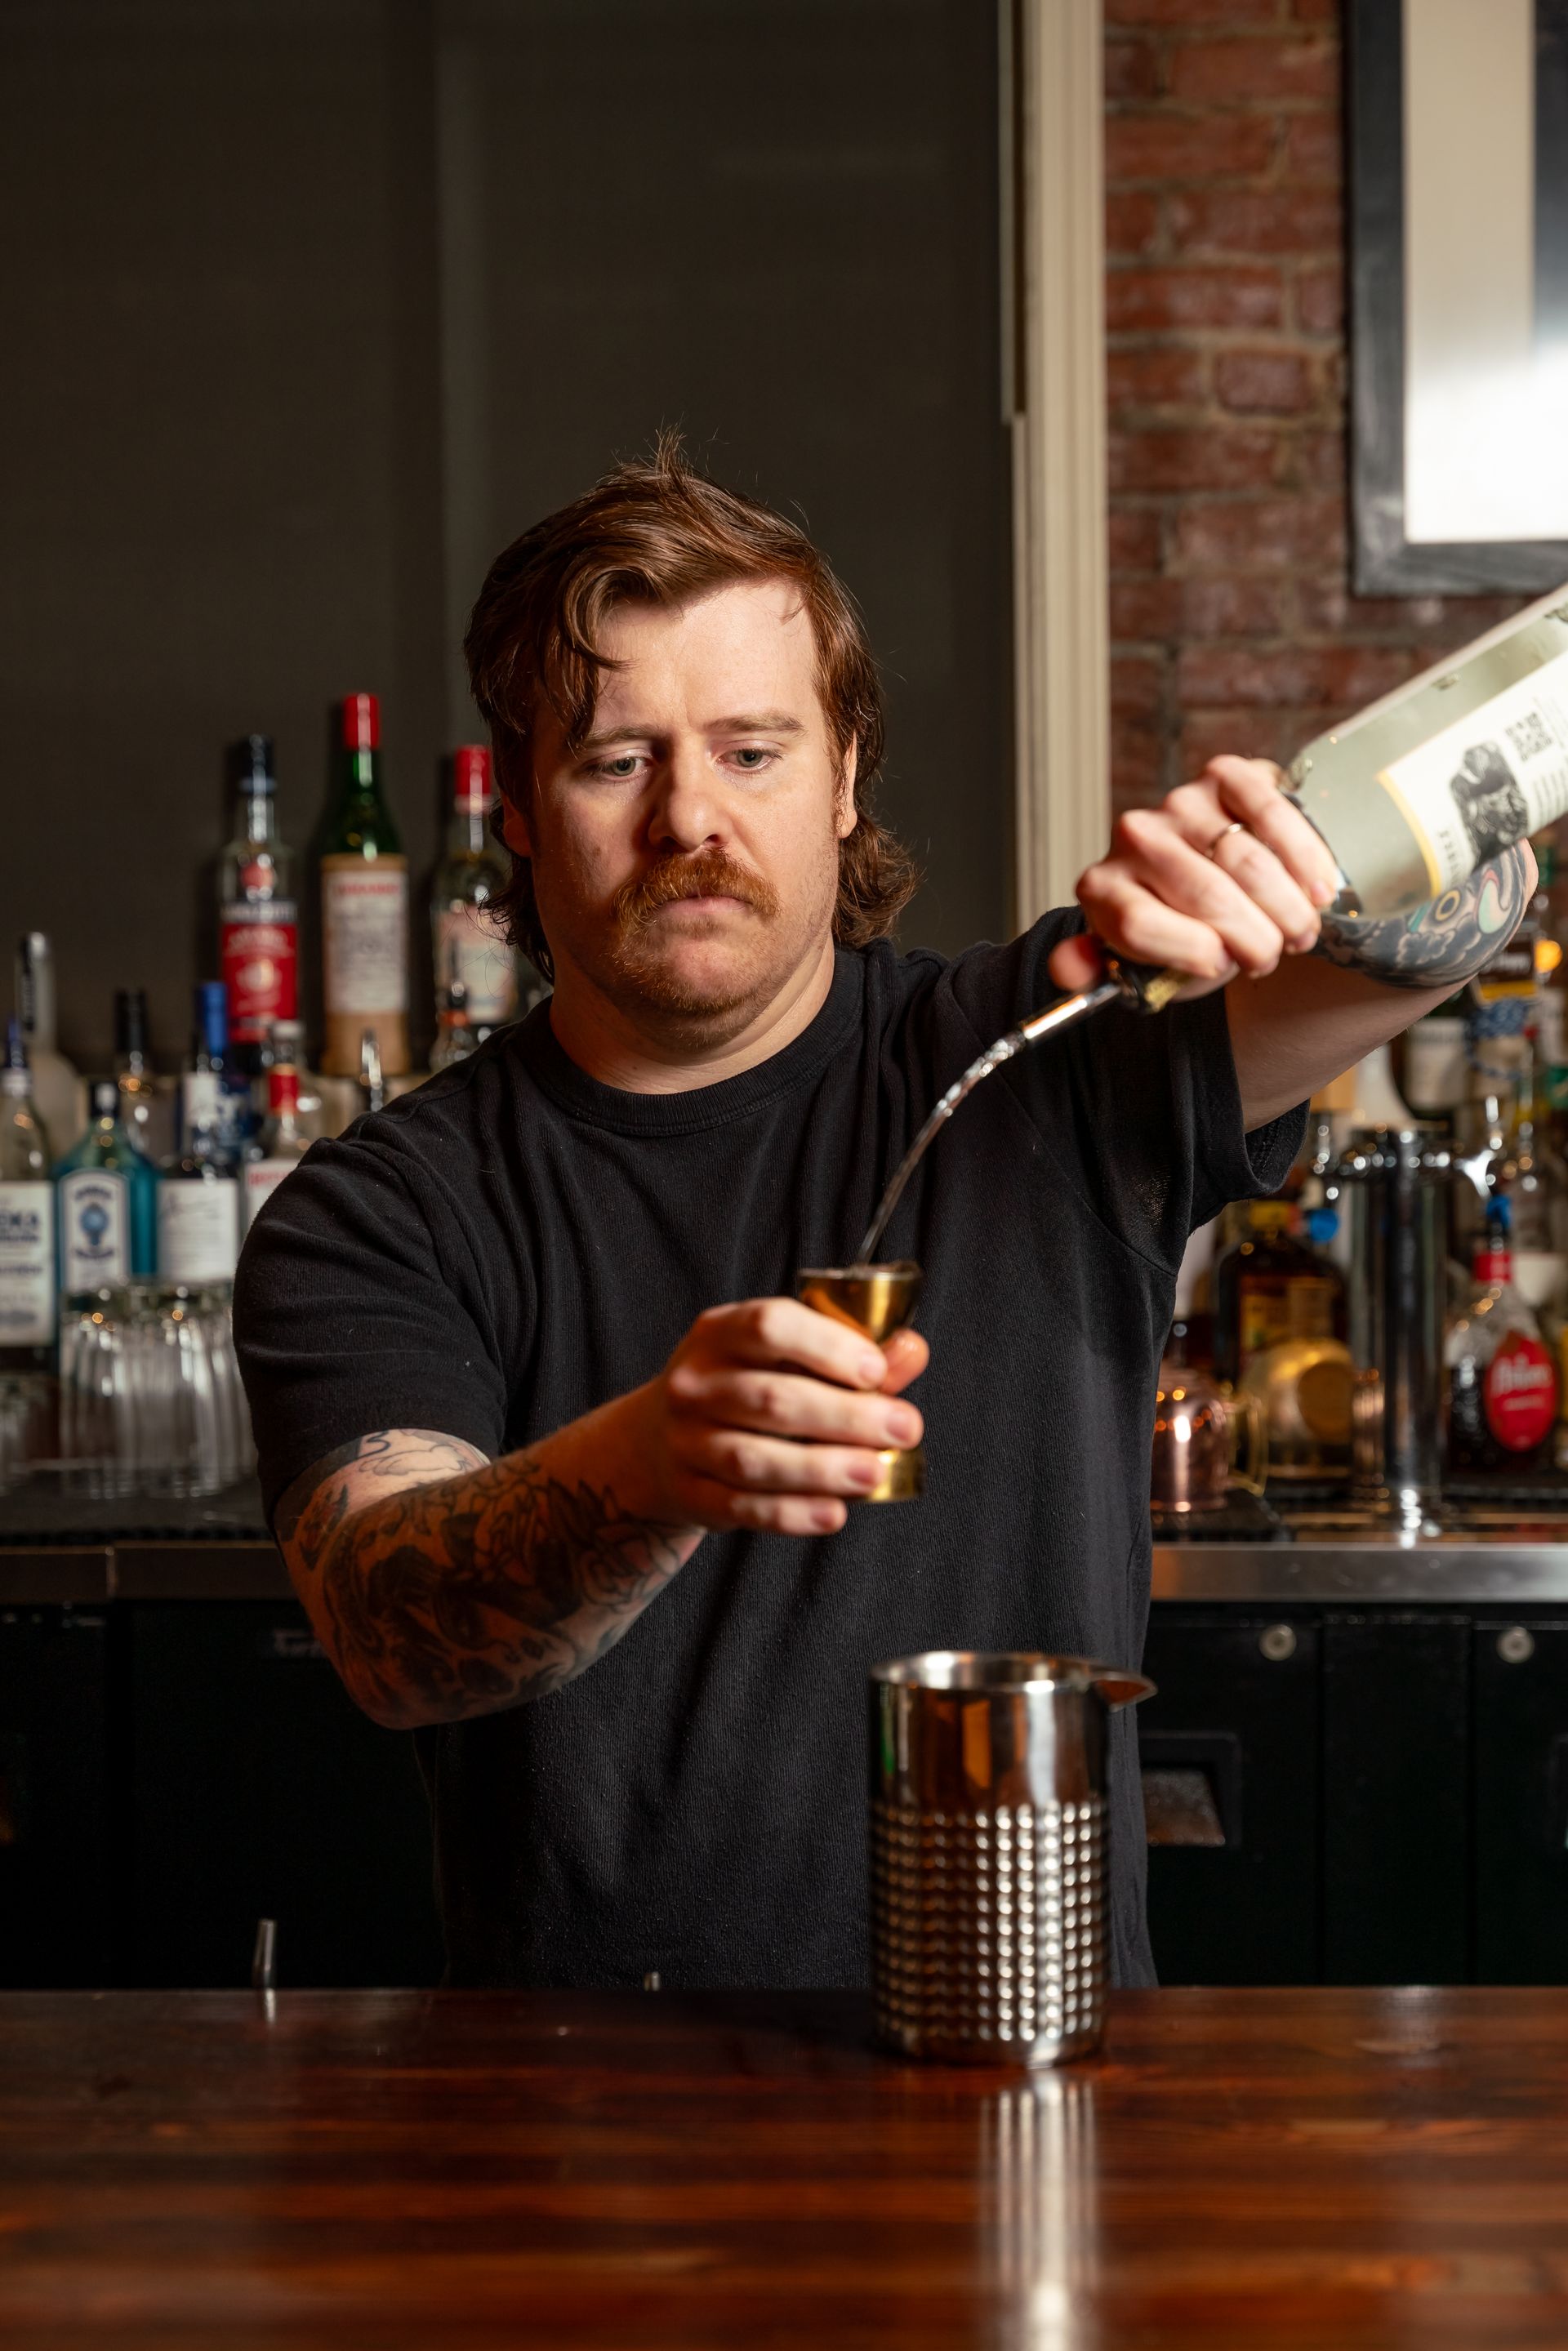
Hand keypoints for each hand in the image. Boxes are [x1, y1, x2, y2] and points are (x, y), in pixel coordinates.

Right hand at [615, 1298, 929, 1538]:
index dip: (828, 1346)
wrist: (655, 1443)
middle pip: (771, 1400)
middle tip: (904, 1428)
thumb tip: (911, 1350)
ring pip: (754, 1459)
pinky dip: (792, 1514)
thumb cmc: (740, 1388)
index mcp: (719, 1333)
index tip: (878, 1370)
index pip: (769, 1327)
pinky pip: (742, 1508)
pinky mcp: (688, 1493)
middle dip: (845, 1416)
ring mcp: (685, 1441)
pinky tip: (833, 1513)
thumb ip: (850, 1354)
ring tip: (874, 1473)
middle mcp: (694, 1384)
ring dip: (821, 1469)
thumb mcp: (782, 1358)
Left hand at [1047, 755, 1341, 999]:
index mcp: (1102, 889)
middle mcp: (1133, 837)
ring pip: (1245, 860)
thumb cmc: (1177, 933)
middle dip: (1254, 937)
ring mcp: (1178, 802)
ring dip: (1286, 905)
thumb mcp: (1141, 967)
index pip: (1138, 922)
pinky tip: (1318, 887)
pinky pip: (1269, 809)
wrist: (1208, 882)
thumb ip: (1097, 973)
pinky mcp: (1223, 776)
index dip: (1193, 952)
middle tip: (1275, 956)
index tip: (1224, 966)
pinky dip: (1303, 855)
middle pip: (1204, 893)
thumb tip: (1068, 966)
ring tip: (1300, 932)